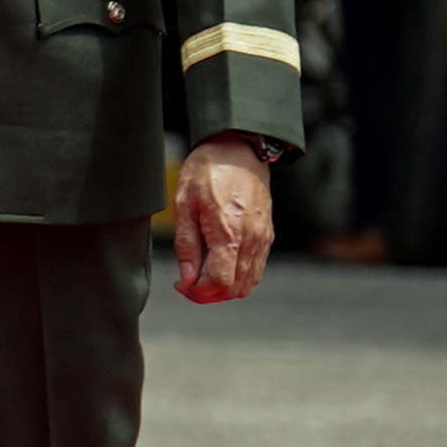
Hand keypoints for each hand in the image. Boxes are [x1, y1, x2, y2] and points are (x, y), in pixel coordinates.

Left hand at [172, 132, 277, 302]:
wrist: (238, 152)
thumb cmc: (206, 173)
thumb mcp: (184, 204)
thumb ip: (187, 244)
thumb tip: (187, 278)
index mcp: (228, 232)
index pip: (220, 283)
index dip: (198, 292)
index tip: (179, 284)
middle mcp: (251, 240)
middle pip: (235, 289)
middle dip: (209, 293)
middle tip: (186, 281)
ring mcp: (262, 240)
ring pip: (248, 283)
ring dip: (223, 287)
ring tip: (200, 273)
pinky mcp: (266, 236)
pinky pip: (255, 269)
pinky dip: (237, 276)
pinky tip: (217, 264)